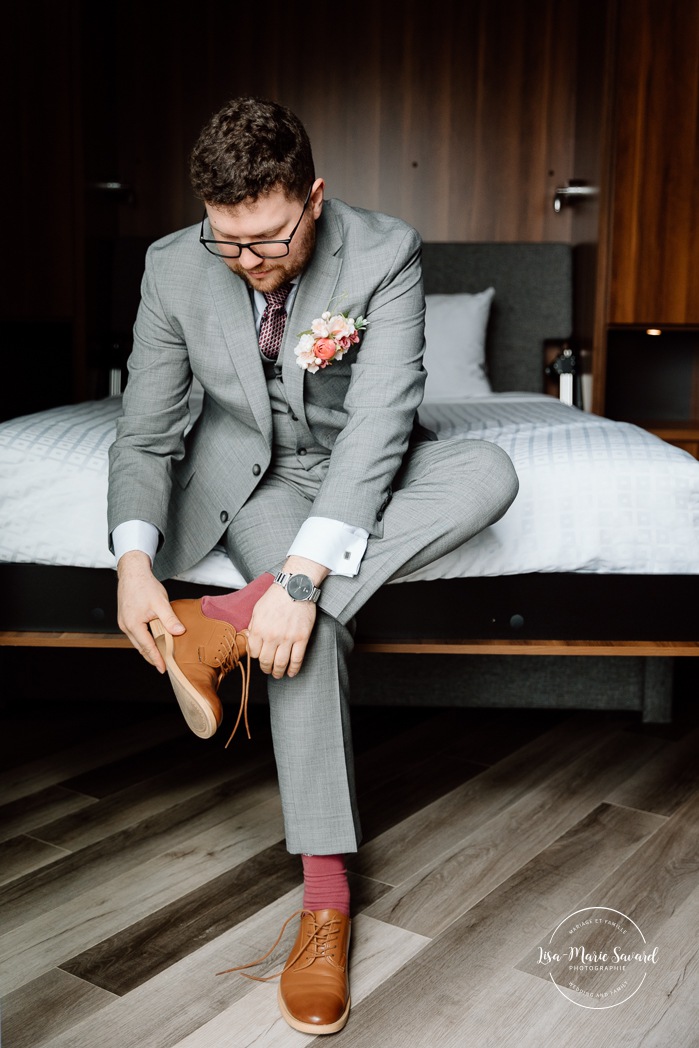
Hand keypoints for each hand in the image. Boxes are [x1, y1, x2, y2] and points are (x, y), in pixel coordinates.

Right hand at [116, 550, 183, 671]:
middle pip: (140, 647)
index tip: (163, 669)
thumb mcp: (160, 603)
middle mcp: (126, 625)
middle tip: (162, 666)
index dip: (156, 659)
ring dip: (147, 649)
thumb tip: (179, 632)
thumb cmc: (144, 585)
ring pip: (137, 641)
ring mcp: (124, 622)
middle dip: (151, 657)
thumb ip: (169, 619)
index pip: (147, 647)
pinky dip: (144, 640)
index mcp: (133, 624)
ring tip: (159, 656)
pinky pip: (135, 634)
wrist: (133, 572)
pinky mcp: (125, 618)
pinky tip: (152, 640)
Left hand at [246, 556, 326, 677]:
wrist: (295, 587)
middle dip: (266, 668)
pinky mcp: (302, 638)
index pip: (254, 653)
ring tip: (278, 674)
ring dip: (278, 672)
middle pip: (266, 661)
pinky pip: (297, 659)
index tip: (260, 657)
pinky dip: (294, 669)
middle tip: (268, 670)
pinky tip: (292, 672)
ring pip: (281, 663)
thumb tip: (249, 638)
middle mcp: (272, 636)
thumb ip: (253, 626)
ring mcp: (288, 638)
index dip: (256, 657)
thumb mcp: (257, 609)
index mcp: (259, 629)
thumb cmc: (276, 596)